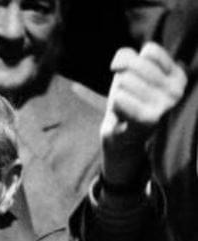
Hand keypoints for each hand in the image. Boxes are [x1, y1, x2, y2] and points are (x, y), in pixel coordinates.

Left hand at [101, 42, 186, 188]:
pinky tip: (123, 117)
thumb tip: (120, 62)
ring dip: (118, 94)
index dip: (132, 61)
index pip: (149, 51)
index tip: (133, 78)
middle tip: (129, 97)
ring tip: (127, 107)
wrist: (120, 136)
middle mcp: (177, 90)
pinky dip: (114, 105)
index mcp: (178, 76)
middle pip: (134, 66)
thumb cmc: (127, 99)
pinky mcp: (149, 120)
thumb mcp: (128, 72)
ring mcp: (165, 105)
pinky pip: (120, 99)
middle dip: (122, 80)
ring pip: (124, 81)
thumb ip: (125, 57)